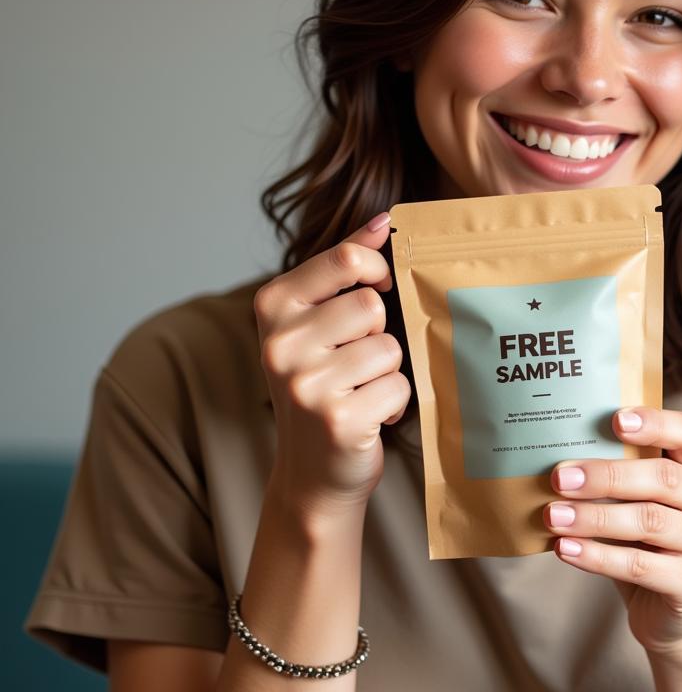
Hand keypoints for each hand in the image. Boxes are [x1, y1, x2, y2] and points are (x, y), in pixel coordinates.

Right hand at [253, 211, 411, 527]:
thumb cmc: (323, 382)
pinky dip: (395, 403)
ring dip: (388, 371)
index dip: (378, 270)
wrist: (312, 472)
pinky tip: (369, 417)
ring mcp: (305, 384)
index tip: (380, 286)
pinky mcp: (338, 419)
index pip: (345, 260)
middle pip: (372, 305)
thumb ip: (346, 267)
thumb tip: (383, 219)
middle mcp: (280, 344)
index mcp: (272, 306)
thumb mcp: (318, 319)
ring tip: (362, 389)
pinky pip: (398, 386)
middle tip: (357, 359)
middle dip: (379, 332)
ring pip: (389, 347)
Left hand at [545, 407, 681, 659]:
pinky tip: (566, 549)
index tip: (615, 419)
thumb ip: (618, 475)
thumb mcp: (638, 500)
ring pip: (648, 521)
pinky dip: (597, 556)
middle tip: (560, 477)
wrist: (668, 611)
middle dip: (607, 476)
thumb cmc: (644, 541)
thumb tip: (560, 458)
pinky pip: (640, 565)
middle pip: (663, 478)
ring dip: (593, 517)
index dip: (655, 423)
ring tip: (553, 516)